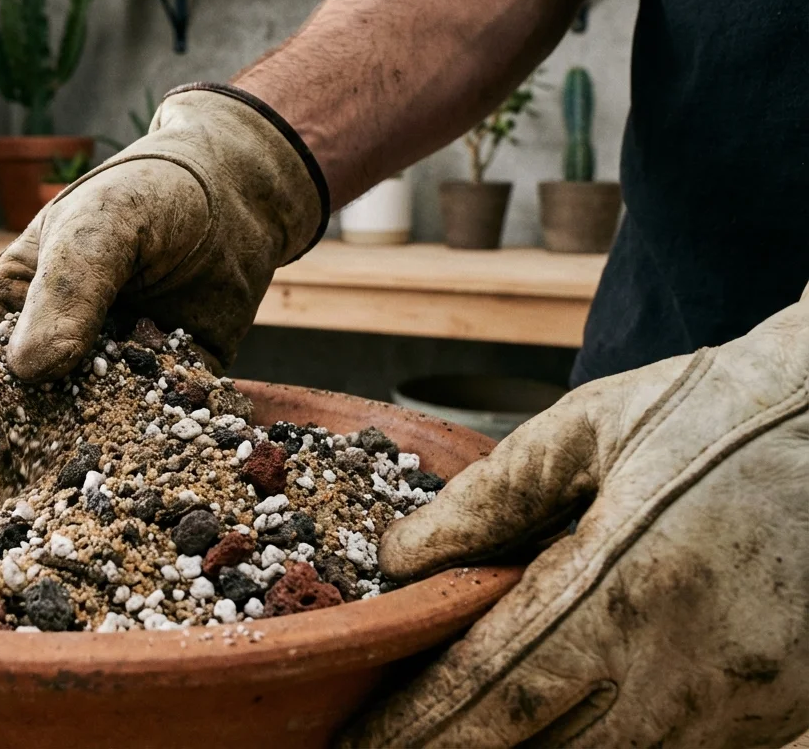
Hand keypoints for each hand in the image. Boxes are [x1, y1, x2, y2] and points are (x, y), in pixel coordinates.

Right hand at [0, 84, 325, 477]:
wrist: (241, 193)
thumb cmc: (151, 194)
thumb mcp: (102, 227)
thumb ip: (69, 290)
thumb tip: (31, 370)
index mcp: (12, 304)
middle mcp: (54, 347)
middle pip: (21, 412)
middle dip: (25, 458)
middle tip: (37, 503)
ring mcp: (110, 374)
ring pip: (88, 432)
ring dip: (91, 467)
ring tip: (101, 501)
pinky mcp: (168, 392)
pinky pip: (157, 430)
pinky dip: (161, 452)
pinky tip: (171, 472)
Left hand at [341, 285, 808, 747]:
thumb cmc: (725, 411)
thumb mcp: (594, 426)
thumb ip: (490, 496)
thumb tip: (402, 559)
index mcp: (631, 578)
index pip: (495, 685)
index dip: (417, 728)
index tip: (358, 746)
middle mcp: (689, 660)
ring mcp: (742, 700)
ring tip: (454, 741)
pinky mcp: (776, 713)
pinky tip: (551, 730)